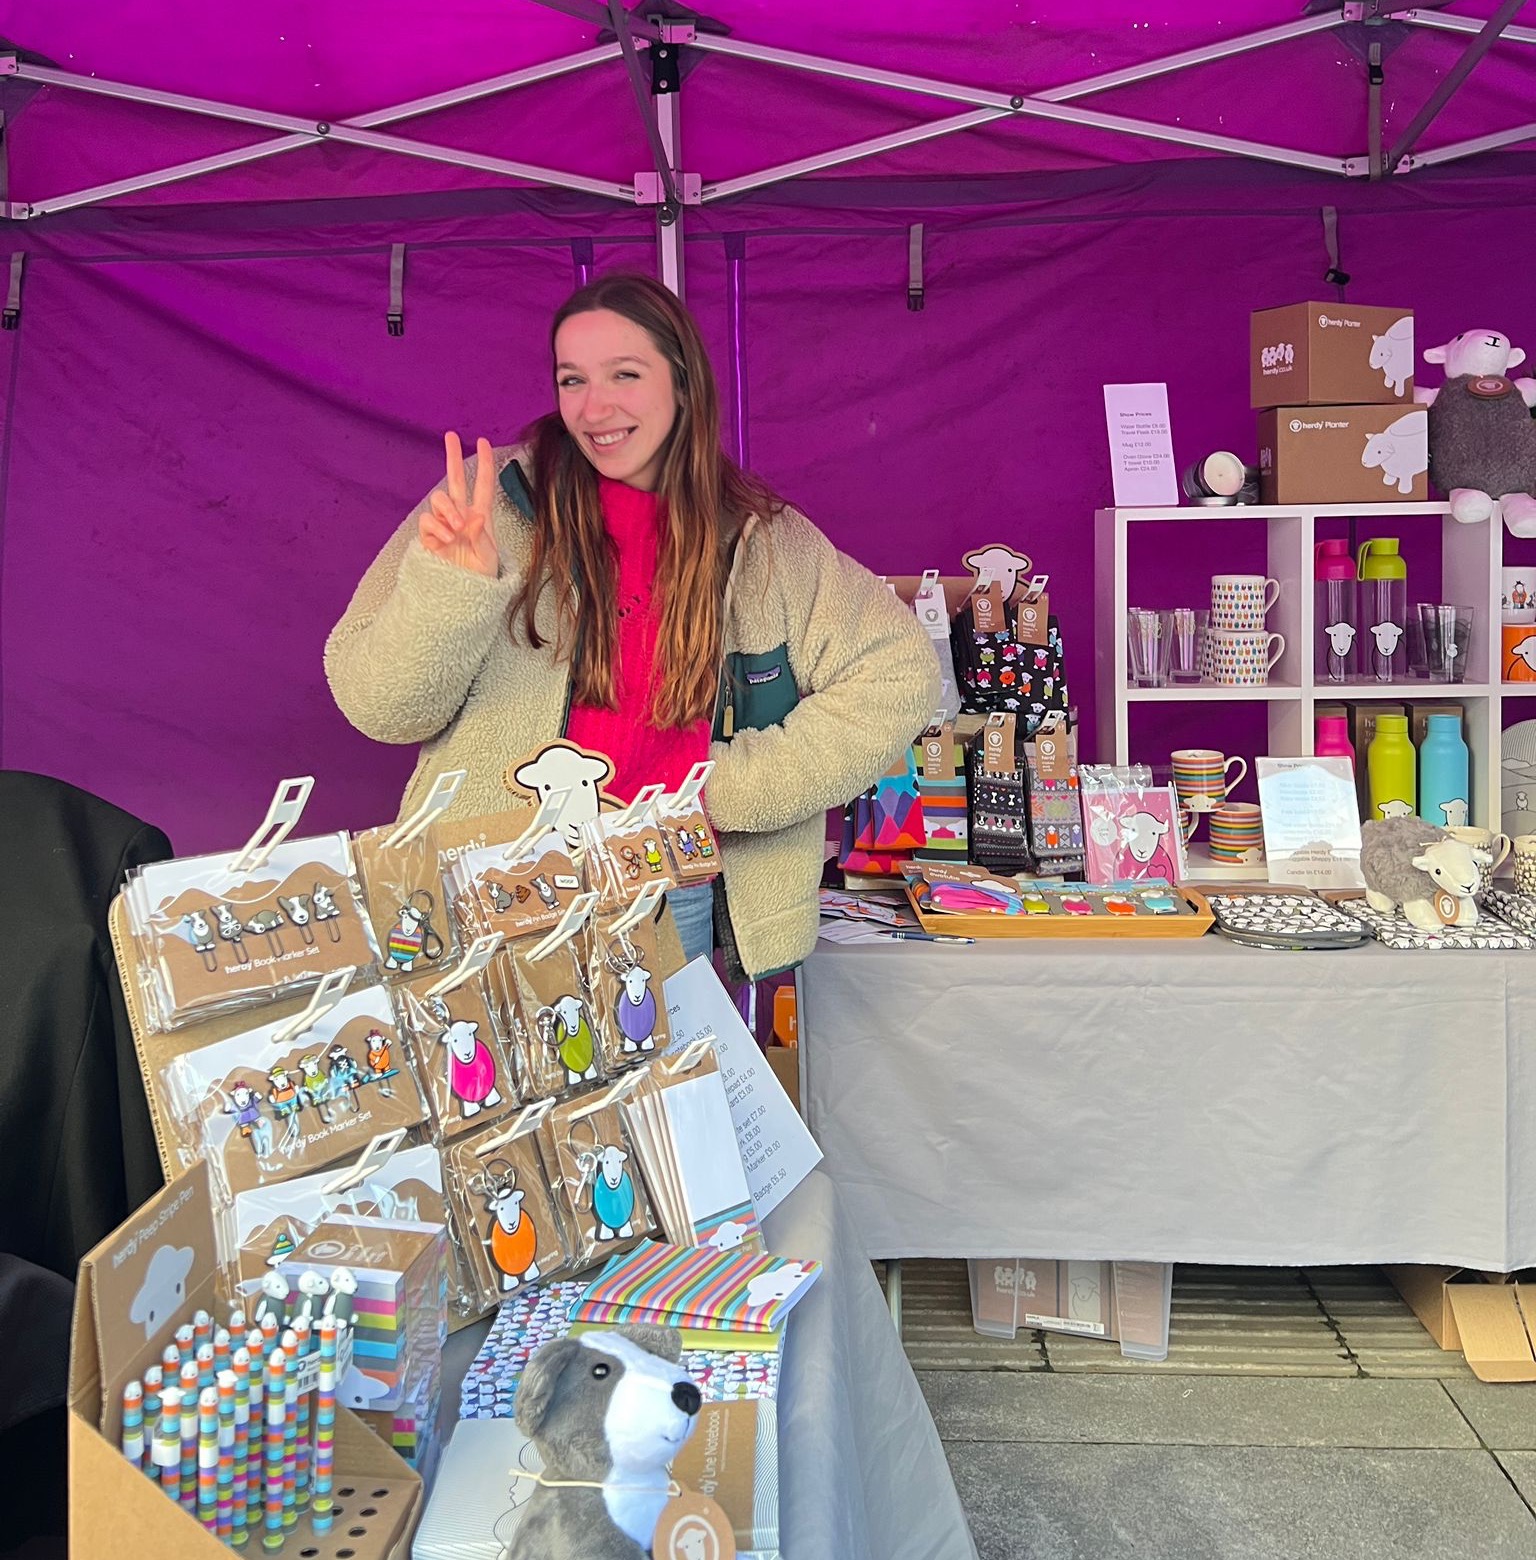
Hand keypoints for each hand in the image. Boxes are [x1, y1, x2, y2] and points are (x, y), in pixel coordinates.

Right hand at [417, 432, 498, 576]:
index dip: (484, 464)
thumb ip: (481, 535)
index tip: (483, 442)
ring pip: (440, 499)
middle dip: (452, 457)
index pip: (483, 486)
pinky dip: (437, 527)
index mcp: (480, 518)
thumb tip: (474, 515)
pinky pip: (427, 520)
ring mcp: (444, 524)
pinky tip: (446, 538)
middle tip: (450, 436)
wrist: (462, 596)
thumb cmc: (480, 577)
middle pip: (454, 480)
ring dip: (448, 510)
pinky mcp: (429, 536)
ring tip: (457, 529)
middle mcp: (461, 516)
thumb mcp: (488, 557)